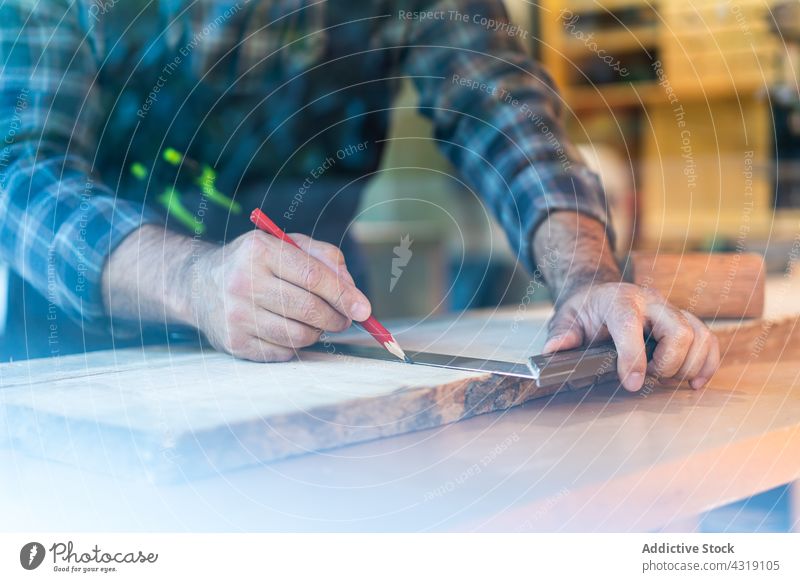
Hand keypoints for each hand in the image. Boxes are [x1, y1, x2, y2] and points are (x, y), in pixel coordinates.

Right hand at [190, 230, 370, 360]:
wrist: (199, 284)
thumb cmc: (254, 262)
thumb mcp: (286, 245)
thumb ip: (324, 258)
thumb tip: (352, 290)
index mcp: (259, 251)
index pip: (313, 277)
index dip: (344, 295)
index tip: (364, 309)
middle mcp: (243, 282)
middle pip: (309, 309)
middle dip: (336, 318)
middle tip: (343, 319)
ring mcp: (236, 315)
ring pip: (299, 336)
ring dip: (317, 332)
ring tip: (315, 322)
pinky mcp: (234, 342)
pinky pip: (283, 352)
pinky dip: (296, 345)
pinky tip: (289, 330)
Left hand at [542, 282, 719, 391]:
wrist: (601, 294)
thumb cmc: (585, 310)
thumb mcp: (566, 318)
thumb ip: (562, 334)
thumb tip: (553, 349)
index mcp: (618, 300)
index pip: (631, 325)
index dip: (634, 358)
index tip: (633, 384)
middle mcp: (650, 301)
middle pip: (678, 331)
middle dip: (667, 364)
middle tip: (648, 379)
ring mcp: (671, 310)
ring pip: (699, 335)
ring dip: (688, 366)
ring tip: (667, 380)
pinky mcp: (685, 321)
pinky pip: (708, 339)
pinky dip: (707, 363)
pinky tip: (693, 381)